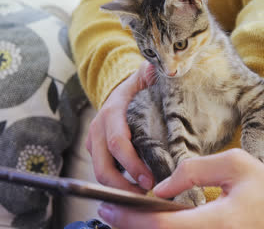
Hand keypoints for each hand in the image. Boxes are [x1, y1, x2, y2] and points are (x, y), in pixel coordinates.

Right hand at [86, 61, 154, 192]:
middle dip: (122, 185)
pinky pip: (103, 170)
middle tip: (145, 195)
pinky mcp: (96, 149)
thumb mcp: (147, 76)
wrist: (120, 86)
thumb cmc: (139, 85)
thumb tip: (169, 68)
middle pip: (102, 165)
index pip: (117, 142)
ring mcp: (94, 140)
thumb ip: (155, 73)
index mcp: (113, 111)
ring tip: (141, 196)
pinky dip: (117, 182)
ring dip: (119, 188)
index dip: (131, 163)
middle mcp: (99, 127)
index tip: (149, 180)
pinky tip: (135, 188)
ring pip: (100, 172)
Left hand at [97, 149, 263, 228]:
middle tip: (107, 211)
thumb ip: (194, 170)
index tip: (107, 205)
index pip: (160, 226)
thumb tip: (162, 187)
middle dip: (128, 228)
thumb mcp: (234, 165)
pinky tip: (154, 223)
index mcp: (216, 224)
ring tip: (126, 217)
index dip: (129, 217)